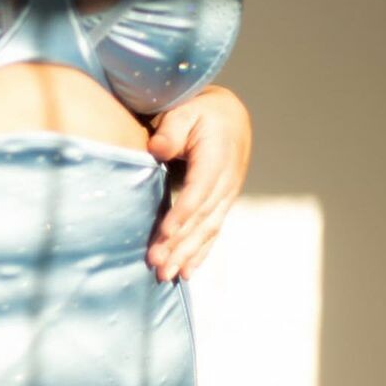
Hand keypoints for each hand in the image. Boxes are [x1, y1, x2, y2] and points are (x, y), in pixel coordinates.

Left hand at [144, 86, 251, 281]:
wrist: (229, 115)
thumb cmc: (200, 111)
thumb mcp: (184, 112)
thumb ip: (171, 130)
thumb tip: (156, 149)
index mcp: (217, 159)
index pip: (198, 192)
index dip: (182, 214)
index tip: (164, 234)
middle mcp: (226, 182)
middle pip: (202, 219)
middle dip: (179, 245)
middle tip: (157, 266)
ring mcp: (227, 195)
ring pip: (208, 231)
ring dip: (187, 255)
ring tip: (166, 275)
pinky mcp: (222, 203)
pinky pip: (212, 232)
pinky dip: (200, 253)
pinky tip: (186, 271)